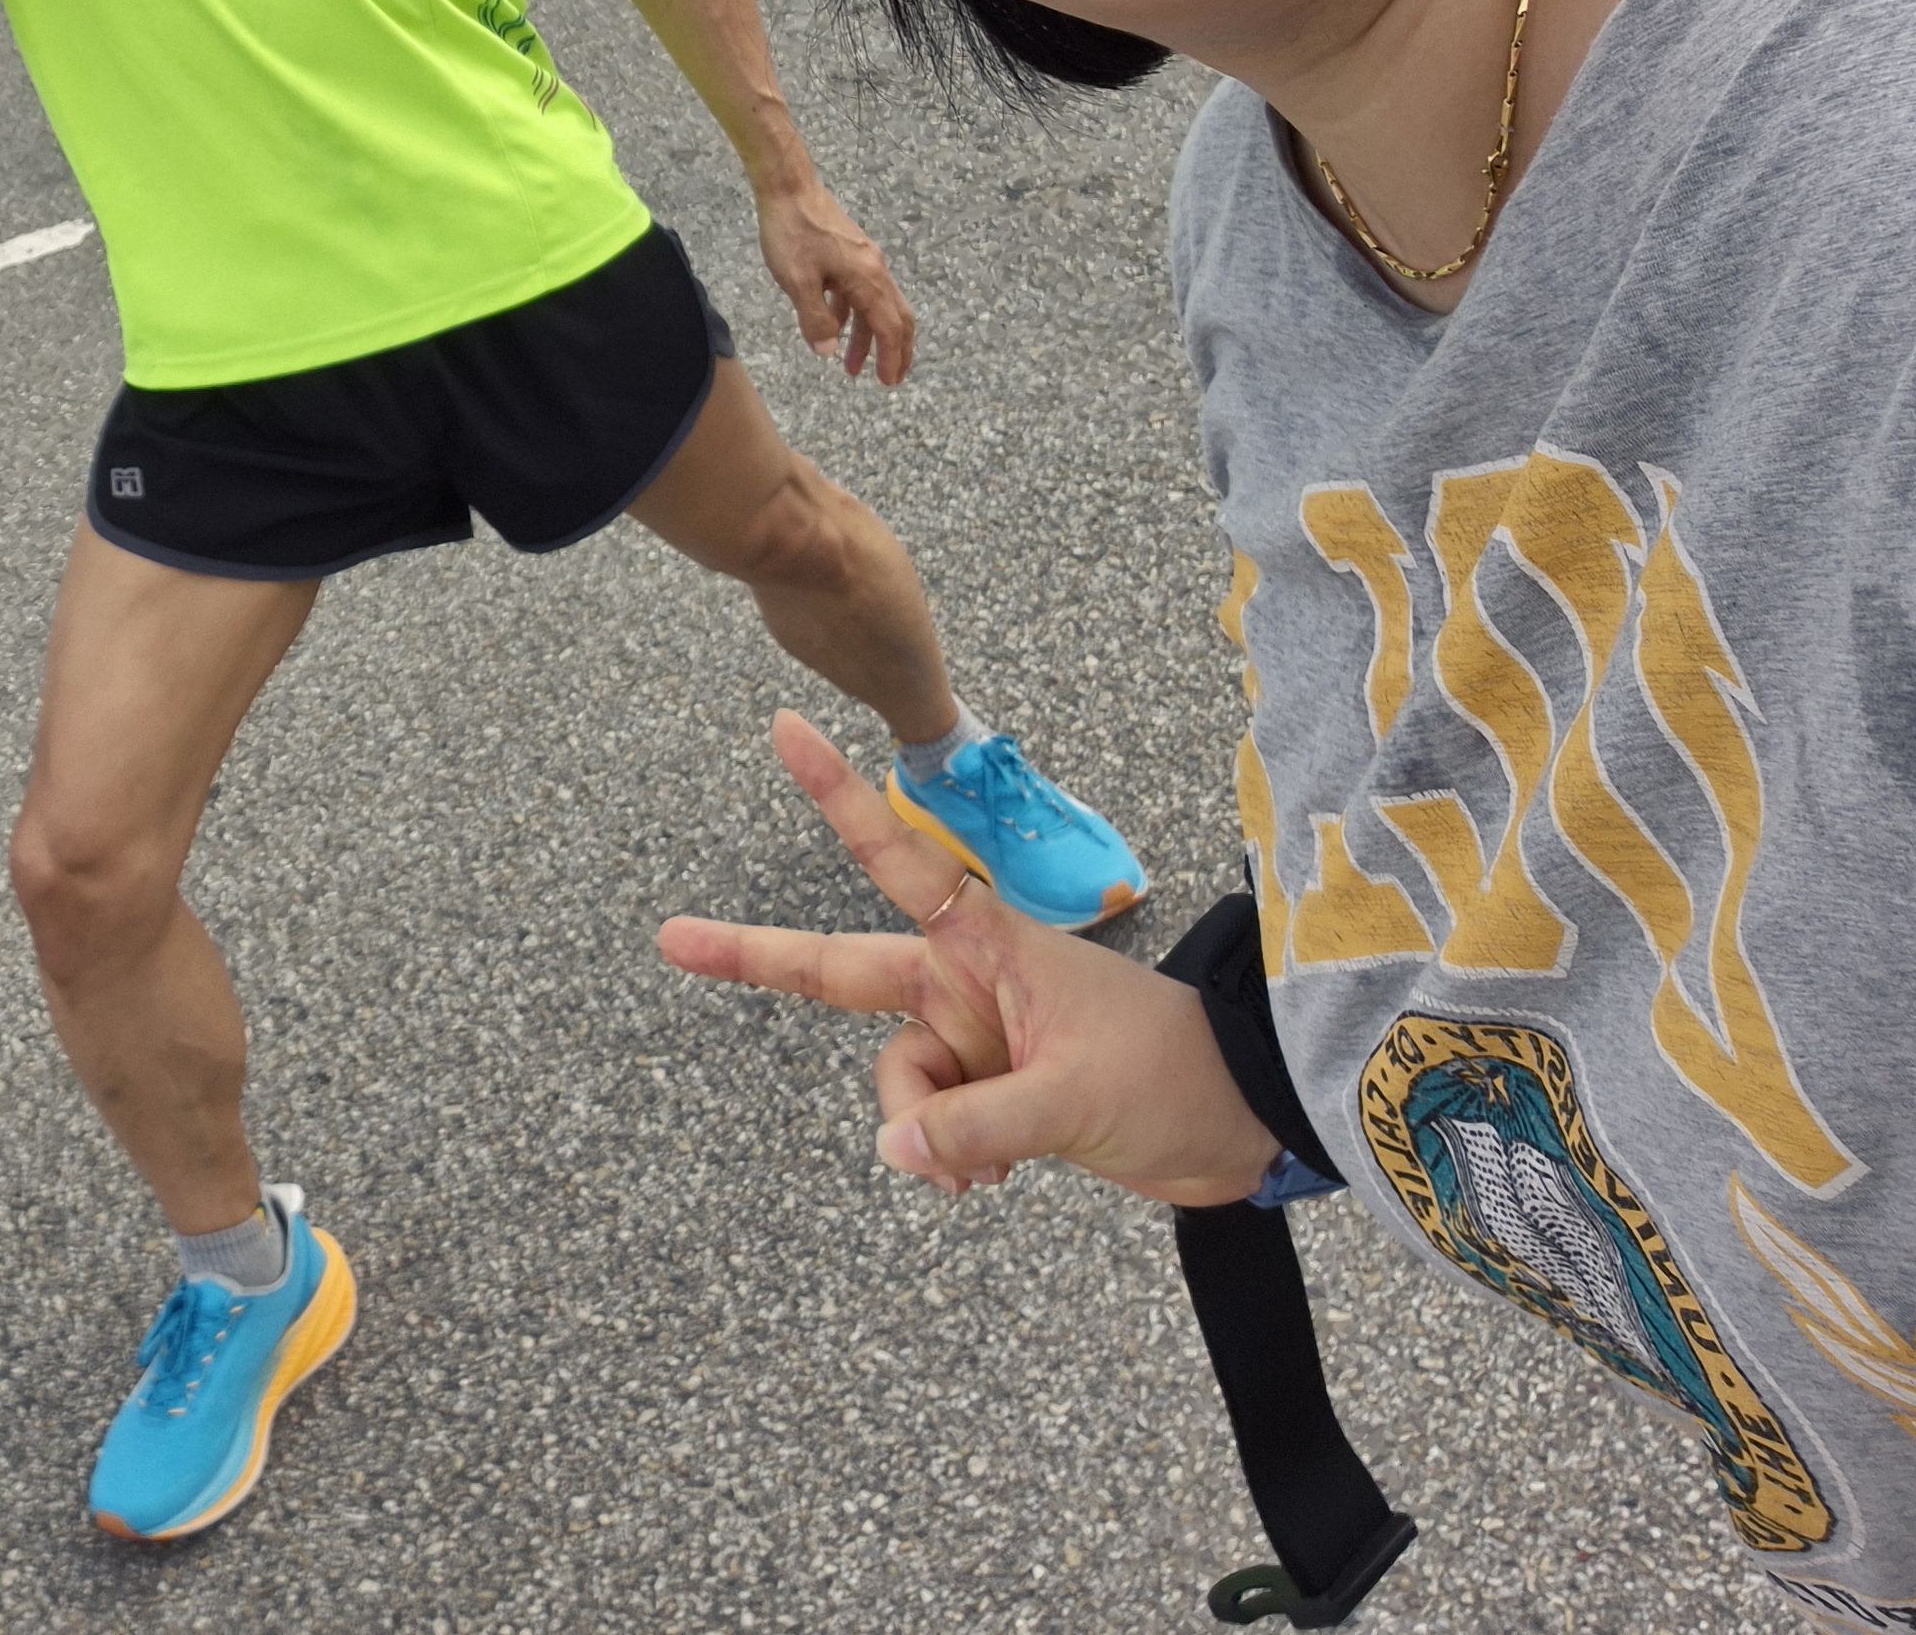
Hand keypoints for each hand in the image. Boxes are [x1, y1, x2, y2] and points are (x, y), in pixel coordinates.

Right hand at [658, 713, 1278, 1205]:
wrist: (1246, 1129)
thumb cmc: (1175, 1078)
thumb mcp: (1075, 1100)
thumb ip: (978, 1127)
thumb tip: (893, 1149)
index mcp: (989, 947)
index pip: (896, 860)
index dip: (837, 797)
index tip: (783, 729)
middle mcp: (968, 984)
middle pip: (843, 972)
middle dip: (758, 957)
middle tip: (668, 938)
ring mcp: (976, 1040)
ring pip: (895, 1082)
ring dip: (921, 1131)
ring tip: (979, 1175)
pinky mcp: (991, 1094)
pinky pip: (927, 1126)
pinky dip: (943, 1160)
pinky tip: (980, 1185)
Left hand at [755, 171, 914, 383]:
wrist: (788, 187)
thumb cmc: (791, 231)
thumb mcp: (797, 281)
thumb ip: (815, 318)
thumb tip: (829, 351)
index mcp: (867, 279)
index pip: (889, 327)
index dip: (892, 357)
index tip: (889, 383)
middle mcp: (874, 270)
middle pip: (895, 318)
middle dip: (894, 351)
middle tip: (889, 379)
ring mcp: (864, 260)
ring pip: (875, 307)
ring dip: (867, 338)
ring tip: (850, 367)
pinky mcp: (850, 253)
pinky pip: (858, 293)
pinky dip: (852, 315)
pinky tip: (833, 328)